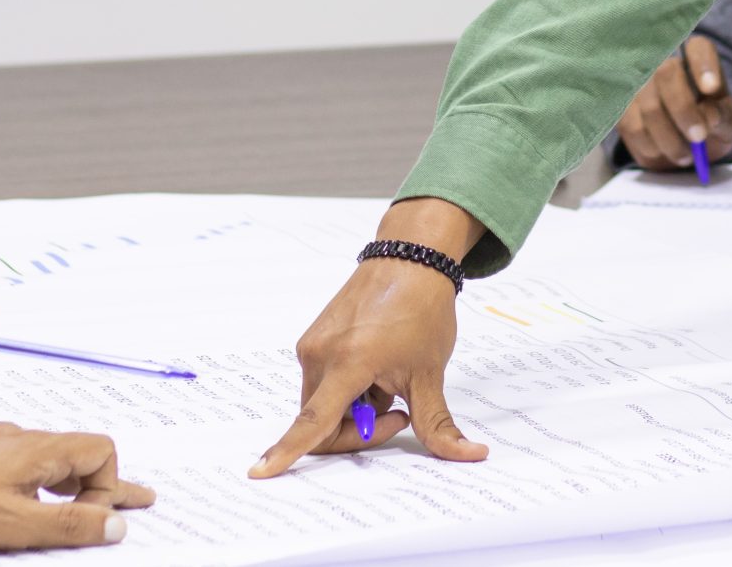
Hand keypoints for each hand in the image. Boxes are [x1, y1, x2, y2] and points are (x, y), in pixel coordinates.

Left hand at [0, 424, 155, 550]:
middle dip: (102, 484)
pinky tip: (22, 502)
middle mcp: (15, 439)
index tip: (96, 521)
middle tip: (132, 500)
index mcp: (34, 450)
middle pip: (76, 454)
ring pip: (45, 461)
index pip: (99, 451)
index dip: (107, 487)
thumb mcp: (10, 525)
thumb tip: (114, 522)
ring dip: (68, 486)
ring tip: (80, 507)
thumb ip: (66, 524)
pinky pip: (16, 466)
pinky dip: (35, 485)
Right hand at [251, 197, 489, 477]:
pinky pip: (323, 381)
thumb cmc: (421, 310)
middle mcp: (320, 353)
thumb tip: (470, 455)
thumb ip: (437, 423)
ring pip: (324, 402)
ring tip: (389, 378)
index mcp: (348, 363)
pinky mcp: (314, 337)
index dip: (286, 451)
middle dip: (359, 428)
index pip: (313, 420)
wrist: (410, 259)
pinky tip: (376, 365)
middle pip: (322, 421)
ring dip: (356, 406)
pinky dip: (349, 387)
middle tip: (398, 410)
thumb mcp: (431, 373)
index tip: (261, 472)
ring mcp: (313, 344)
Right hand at [618, 37, 731, 169]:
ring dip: (670, 139)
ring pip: (650, 106)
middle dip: (683, 108)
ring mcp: (637, 82)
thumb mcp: (727, 124)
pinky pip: (633, 127)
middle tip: (699, 136)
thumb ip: (723, 117)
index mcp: (697, 58)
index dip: (703, 65)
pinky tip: (663, 152)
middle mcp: (664, 62)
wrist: (684, 144)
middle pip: (666, 72)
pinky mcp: (621, 107)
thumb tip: (710, 116)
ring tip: (685, 155)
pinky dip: (652, 147)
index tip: (712, 88)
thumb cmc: (709, 125)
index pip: (698, 47)